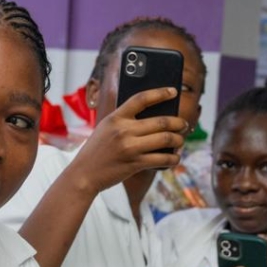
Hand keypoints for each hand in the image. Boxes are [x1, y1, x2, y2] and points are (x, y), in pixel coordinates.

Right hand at [71, 88, 186, 194]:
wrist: (83, 174)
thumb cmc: (97, 150)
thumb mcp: (106, 129)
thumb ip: (125, 121)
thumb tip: (156, 120)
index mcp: (115, 118)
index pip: (141, 99)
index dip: (160, 93)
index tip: (173, 91)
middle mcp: (123, 131)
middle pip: (161, 121)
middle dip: (178, 123)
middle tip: (183, 124)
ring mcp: (130, 148)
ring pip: (166, 139)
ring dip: (179, 140)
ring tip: (180, 141)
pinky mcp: (135, 164)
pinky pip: (162, 159)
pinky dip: (173, 158)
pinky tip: (175, 158)